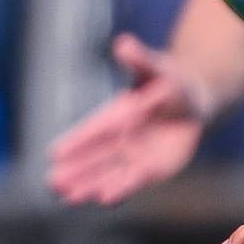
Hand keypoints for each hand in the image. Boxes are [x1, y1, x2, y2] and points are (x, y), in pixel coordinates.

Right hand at [48, 44, 214, 203]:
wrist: (191, 102)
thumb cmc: (169, 80)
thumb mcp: (156, 67)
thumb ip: (139, 58)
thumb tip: (123, 43)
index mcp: (115, 114)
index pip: (92, 130)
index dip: (75, 141)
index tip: (54, 152)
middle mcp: (119, 138)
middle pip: (93, 157)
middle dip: (75, 170)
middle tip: (52, 183)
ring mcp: (133, 156)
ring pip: (107, 173)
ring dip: (89, 186)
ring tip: (68, 197)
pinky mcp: (151, 169)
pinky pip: (134, 181)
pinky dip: (120, 189)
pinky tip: (103, 199)